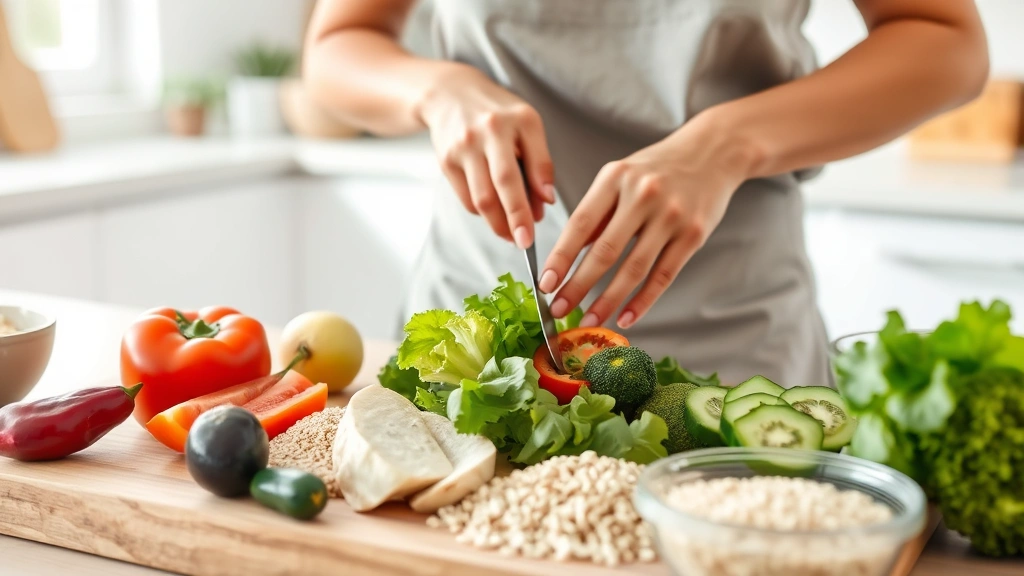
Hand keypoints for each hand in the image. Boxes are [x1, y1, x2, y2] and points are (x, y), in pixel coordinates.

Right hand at [418, 64, 555, 247]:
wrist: (450, 94)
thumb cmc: (498, 114)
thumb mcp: (528, 126)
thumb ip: (540, 162)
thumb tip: (545, 201)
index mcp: (519, 121)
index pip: (532, 164)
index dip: (538, 195)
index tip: (539, 223)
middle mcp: (489, 131)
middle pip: (502, 184)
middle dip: (515, 218)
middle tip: (525, 243)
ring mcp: (464, 146)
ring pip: (482, 198)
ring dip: (497, 223)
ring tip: (511, 235)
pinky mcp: (446, 160)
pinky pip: (467, 198)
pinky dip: (482, 212)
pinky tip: (492, 214)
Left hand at [538, 113, 756, 328]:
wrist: (713, 151)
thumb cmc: (659, 167)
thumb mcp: (620, 176)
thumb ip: (596, 213)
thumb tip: (568, 255)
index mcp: (615, 177)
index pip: (581, 224)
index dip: (561, 257)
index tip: (546, 283)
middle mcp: (643, 195)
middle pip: (604, 251)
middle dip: (577, 285)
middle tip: (559, 309)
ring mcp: (671, 216)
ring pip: (633, 268)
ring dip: (608, 300)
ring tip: (590, 321)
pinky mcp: (693, 235)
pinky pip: (663, 275)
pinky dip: (643, 301)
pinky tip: (626, 317)